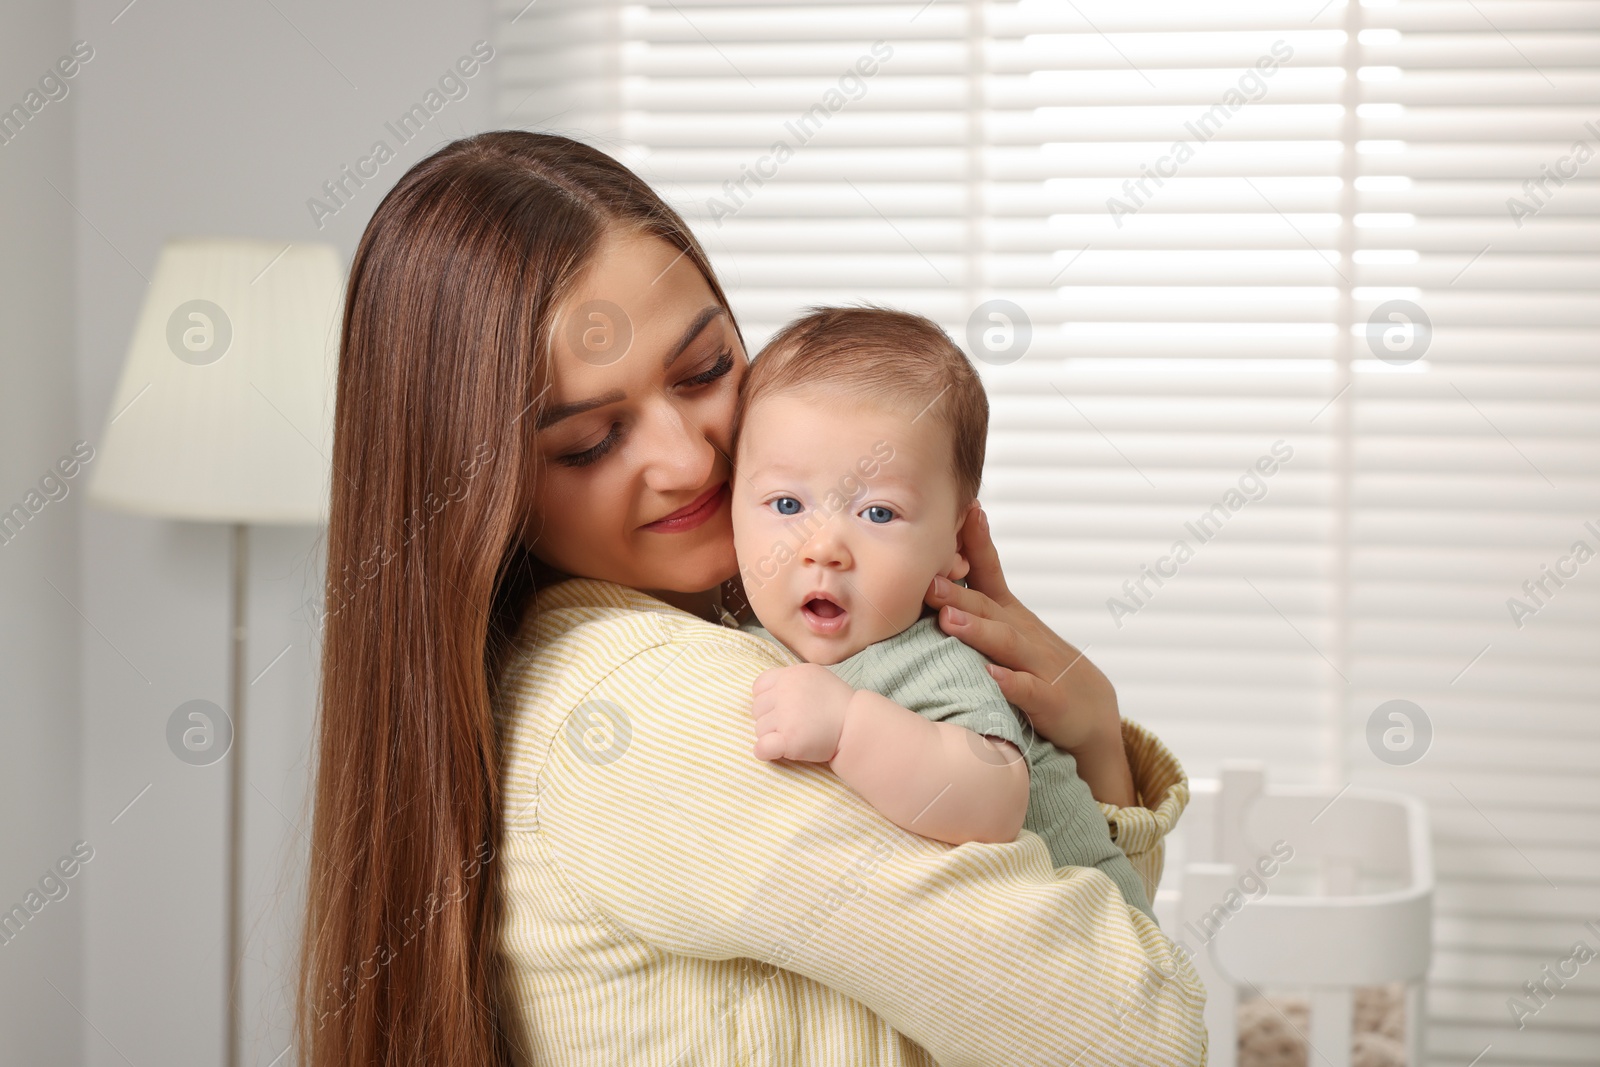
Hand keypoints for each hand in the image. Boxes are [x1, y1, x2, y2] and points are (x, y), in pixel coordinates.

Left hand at [750, 663, 855, 763]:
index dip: (766, 700)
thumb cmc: (838, 704)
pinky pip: (761, 748)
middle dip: (770, 719)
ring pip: (759, 729)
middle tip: (792, 725)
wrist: (858, 726)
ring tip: (795, 735)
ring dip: (772, 736)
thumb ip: (792, 681)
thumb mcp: (816, 677)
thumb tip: (770, 694)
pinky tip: (776, 751)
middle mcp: (786, 692)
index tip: (780, 709)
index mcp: (791, 675)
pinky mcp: (789, 739)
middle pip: (757, 709)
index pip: (759, 687)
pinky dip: (765, 752)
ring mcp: (786, 716)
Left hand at [925, 503, 1134, 805]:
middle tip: (927, 580)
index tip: (963, 509)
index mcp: (1011, 616)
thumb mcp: (1010, 630)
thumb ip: (977, 604)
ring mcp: (1039, 666)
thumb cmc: (1041, 668)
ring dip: (978, 631)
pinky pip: (1029, 691)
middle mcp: (1024, 634)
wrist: (1094, 713)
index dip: (977, 543)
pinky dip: (1012, 683)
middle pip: (989, 608)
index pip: (991, 573)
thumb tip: (932, 577)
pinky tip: (993, 676)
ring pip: (1007, 644)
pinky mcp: (1050, 701)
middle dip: (958, 592)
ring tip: (950, 620)